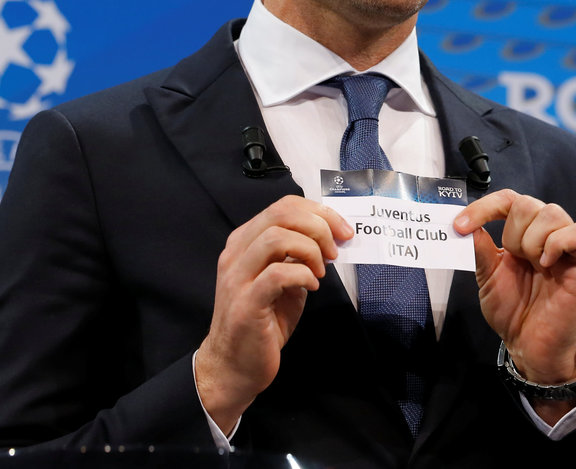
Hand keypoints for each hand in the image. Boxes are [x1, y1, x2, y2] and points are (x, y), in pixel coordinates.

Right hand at [196, 195, 352, 432]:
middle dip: (319, 225)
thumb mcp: (283, 282)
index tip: (342, 231)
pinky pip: (278, 274)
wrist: (234, 368)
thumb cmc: (262, 324)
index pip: (283, 206)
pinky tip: (312, 287)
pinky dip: (303, 275)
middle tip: (335, 249)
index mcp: (245, 243)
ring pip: (276, 238)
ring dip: (310, 250)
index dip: (319, 212)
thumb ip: (298, 257)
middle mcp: (236, 253)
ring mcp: (237, 277)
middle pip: (280, 214)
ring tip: (321, 271)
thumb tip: (329, 238)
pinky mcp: (246, 303)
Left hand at [454, 190, 575, 385]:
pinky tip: (546, 263)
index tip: (460, 226)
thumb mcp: (487, 277)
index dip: (485, 206)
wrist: (529, 346)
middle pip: (529, 203)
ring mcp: (566, 249)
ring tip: (533, 265)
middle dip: (513, 232)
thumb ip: (479, 249)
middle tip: (515, 260)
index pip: (509, 200)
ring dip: (533, 239)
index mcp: (522, 235)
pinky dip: (559, 243)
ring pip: (553, 213)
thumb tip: (465, 225)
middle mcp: (546, 236)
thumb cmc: (512, 312)